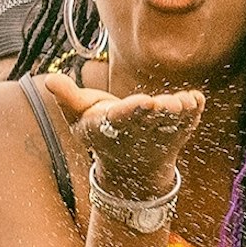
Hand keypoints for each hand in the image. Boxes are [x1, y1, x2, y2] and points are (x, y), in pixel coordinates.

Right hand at [41, 70, 206, 216]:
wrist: (131, 167)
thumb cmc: (102, 131)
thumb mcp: (80, 116)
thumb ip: (67, 97)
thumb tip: (48, 79)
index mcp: (111, 127)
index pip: (122, 118)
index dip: (133, 110)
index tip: (145, 101)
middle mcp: (138, 132)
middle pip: (150, 119)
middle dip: (159, 111)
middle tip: (169, 103)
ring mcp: (160, 133)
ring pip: (171, 122)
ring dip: (179, 113)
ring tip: (185, 102)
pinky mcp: (178, 132)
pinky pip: (188, 122)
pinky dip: (194, 112)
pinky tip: (197, 99)